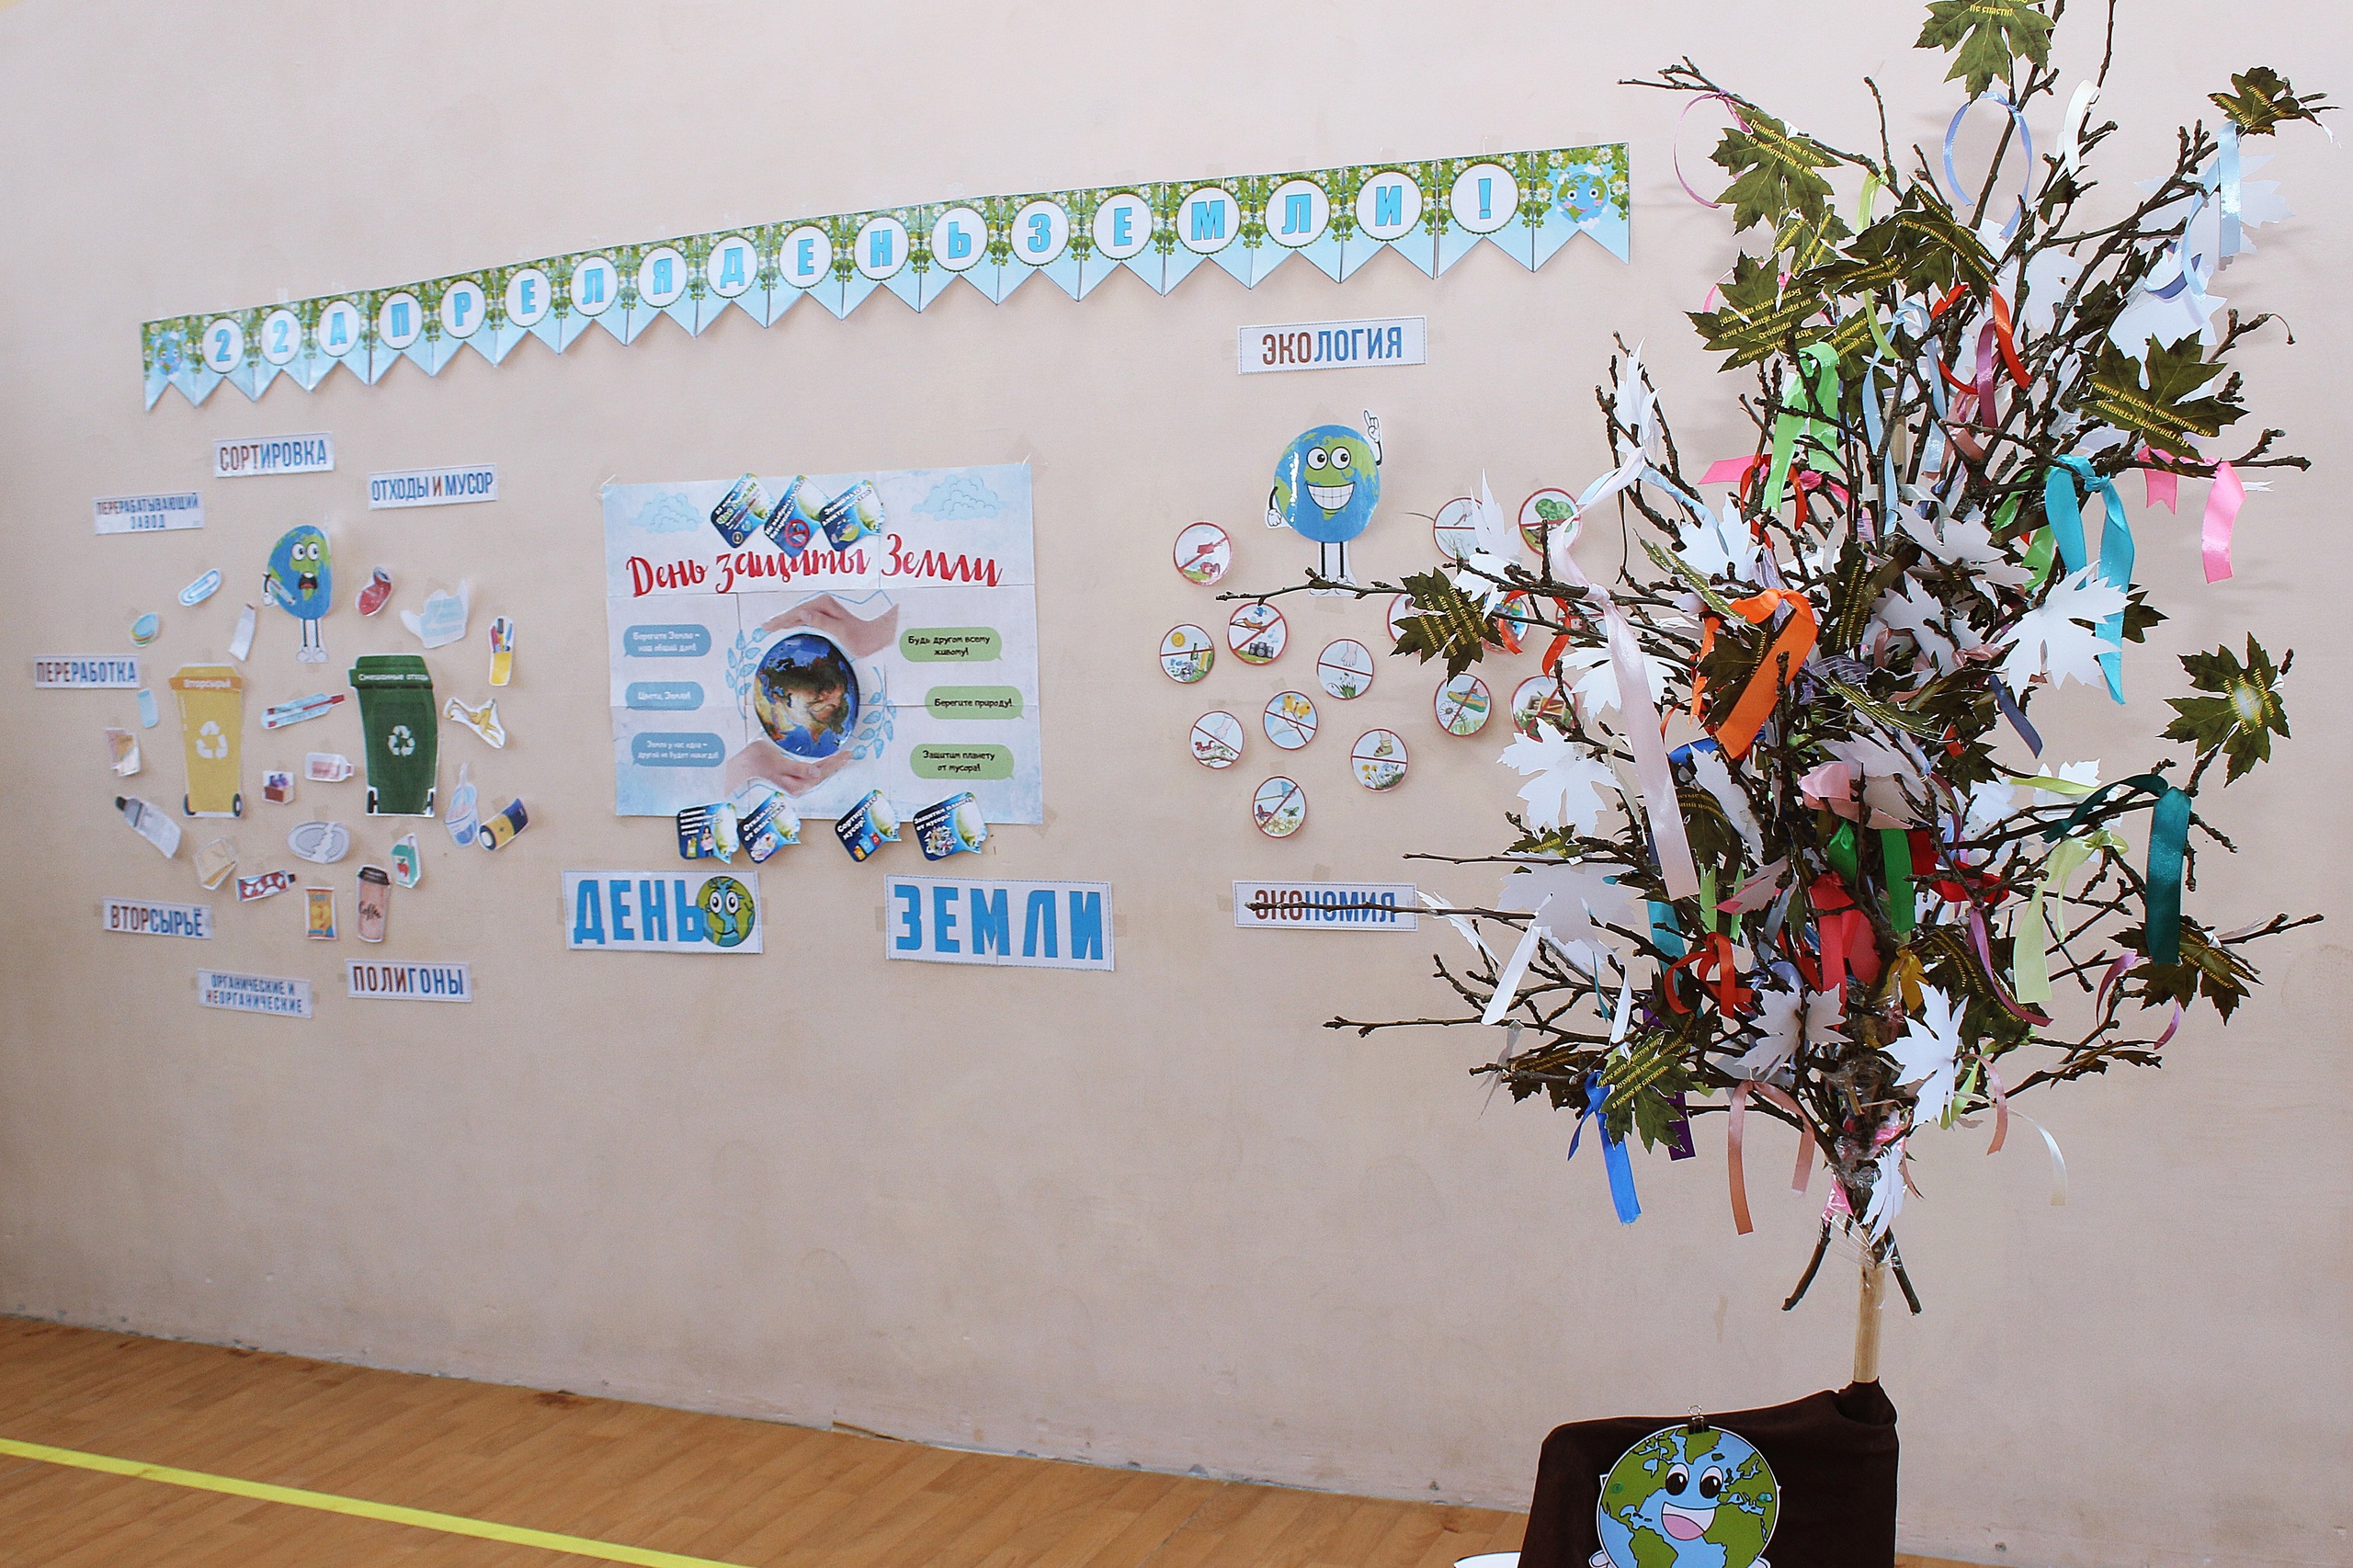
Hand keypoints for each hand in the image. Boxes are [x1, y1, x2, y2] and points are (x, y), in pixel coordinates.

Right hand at [726, 739, 854, 796]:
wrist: (747, 761)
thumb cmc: (760, 759)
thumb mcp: (779, 763)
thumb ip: (797, 770)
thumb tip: (815, 774)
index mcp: (797, 785)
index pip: (821, 773)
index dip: (834, 764)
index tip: (845, 755)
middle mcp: (799, 786)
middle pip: (823, 775)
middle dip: (837, 764)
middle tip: (851, 754)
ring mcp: (798, 782)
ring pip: (820, 773)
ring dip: (833, 765)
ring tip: (845, 757)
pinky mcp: (795, 777)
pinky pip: (814, 771)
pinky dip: (824, 765)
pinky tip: (830, 762)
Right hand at [759, 594, 898, 657]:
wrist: (876, 636)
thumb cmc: (861, 636)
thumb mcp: (841, 630)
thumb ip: (821, 622)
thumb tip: (802, 614)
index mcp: (823, 605)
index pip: (796, 612)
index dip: (781, 619)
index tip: (768, 626)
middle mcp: (822, 604)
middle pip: (795, 612)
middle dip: (779, 619)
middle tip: (763, 627)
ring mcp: (824, 609)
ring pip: (799, 615)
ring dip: (785, 621)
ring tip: (771, 627)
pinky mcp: (826, 616)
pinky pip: (805, 618)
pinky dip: (795, 622)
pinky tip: (788, 626)